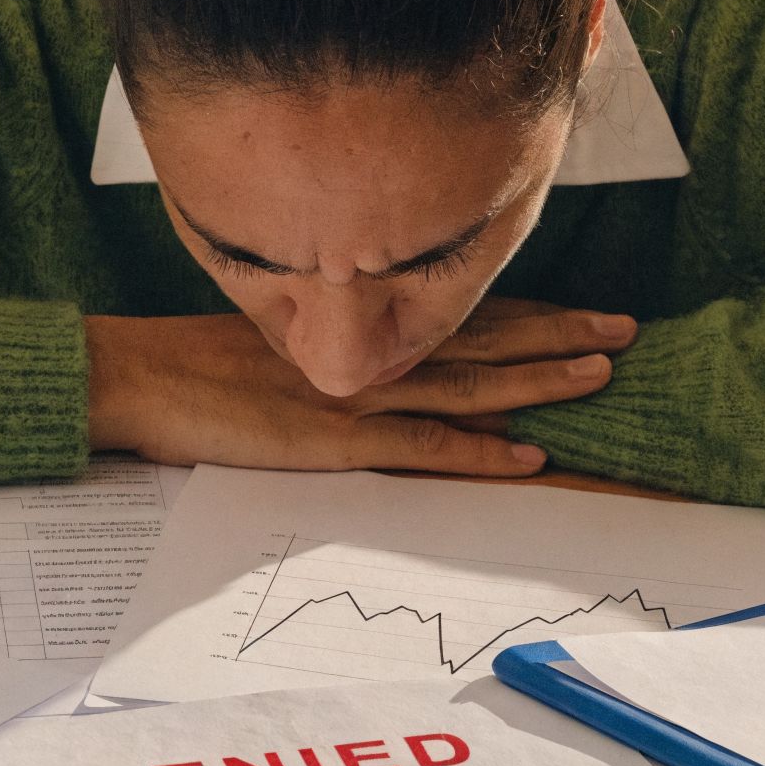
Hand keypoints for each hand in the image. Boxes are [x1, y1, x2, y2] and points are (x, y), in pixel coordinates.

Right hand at [84, 298, 636, 476]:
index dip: (526, 311)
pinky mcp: (338, 438)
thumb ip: (333, 338)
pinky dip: (479, 453)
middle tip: (626, 328)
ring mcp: (358, 393)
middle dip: (559, 334)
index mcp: (358, 321)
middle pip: (483, 338)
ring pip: (469, 386)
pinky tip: (528, 457)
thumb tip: (378, 346)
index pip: (460, 311)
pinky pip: (424, 448)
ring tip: (600, 375)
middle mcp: (369, 349)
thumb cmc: (193, 360)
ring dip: (539, 382)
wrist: (138, 376)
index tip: (580, 308)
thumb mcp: (276, 333)